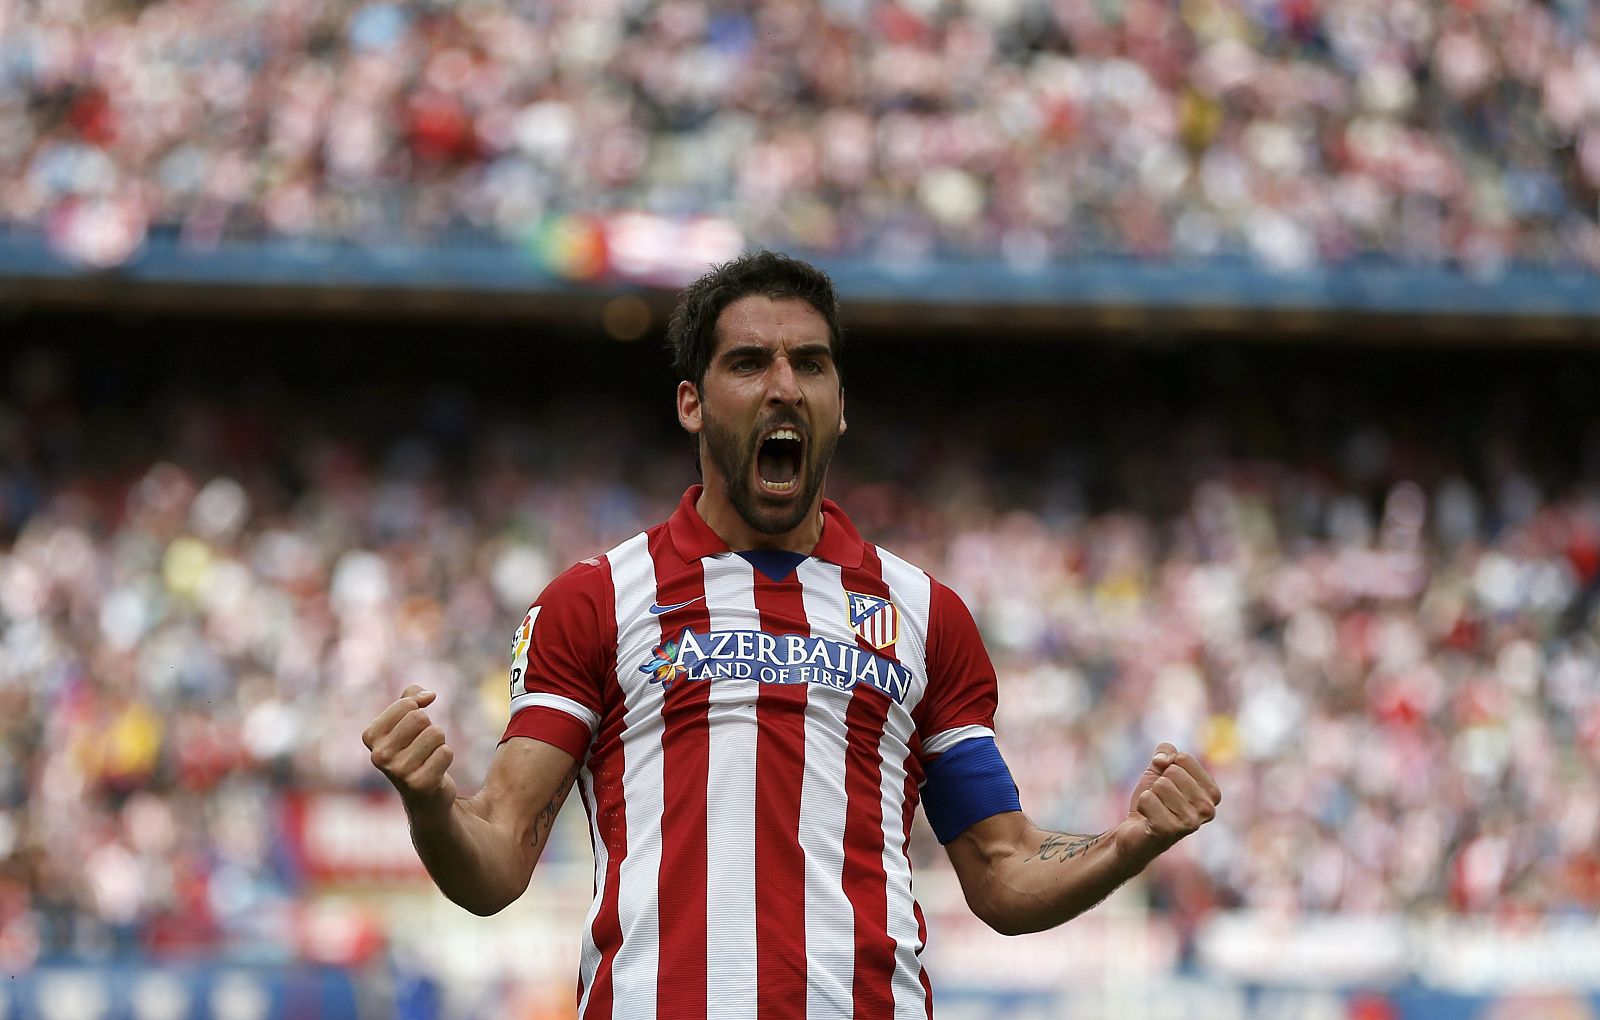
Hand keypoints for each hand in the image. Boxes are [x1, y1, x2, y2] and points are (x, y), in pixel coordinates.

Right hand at [363, 684, 457, 818]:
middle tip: (422, 747)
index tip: (413, 729)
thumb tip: (429, 695)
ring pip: (435, 733)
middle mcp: (379, 755)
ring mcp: (397, 771)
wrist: (424, 795)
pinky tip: (435, 771)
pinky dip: (446, 757)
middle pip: (421, 718)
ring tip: (428, 758)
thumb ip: (411, 697)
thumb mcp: (406, 720)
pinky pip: (446, 752)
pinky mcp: (419, 784)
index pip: (407, 703)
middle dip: (429, 728)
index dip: (419, 710)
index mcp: (371, 736)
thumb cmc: (414, 750)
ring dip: (438, 743)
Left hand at [1113, 742, 1220, 868]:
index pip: (1183, 759)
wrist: (1135, 830)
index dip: (1167, 767)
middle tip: (1160, 801)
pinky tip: (1148, 818)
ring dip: (1151, 795)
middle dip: (1158, 783)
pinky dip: (1142, 805)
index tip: (1168, 785)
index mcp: (1212, 793)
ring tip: (1155, 810)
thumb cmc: (1154, 798)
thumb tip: (1162, 760)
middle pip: (1173, 772)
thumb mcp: (1160, 768)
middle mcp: (1208, 809)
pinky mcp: (1172, 831)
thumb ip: (1166, 751)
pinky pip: (1148, 799)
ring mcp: (1192, 822)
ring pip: (1161, 785)